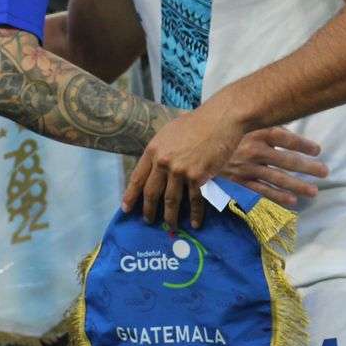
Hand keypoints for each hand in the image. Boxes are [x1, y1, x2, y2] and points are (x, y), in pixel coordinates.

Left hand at [123, 106, 243, 231]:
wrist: (220, 120)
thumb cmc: (196, 122)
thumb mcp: (169, 132)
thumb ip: (161, 150)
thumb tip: (156, 166)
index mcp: (153, 149)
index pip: (137, 177)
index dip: (131, 195)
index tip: (126, 208)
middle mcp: (163, 162)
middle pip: (151, 192)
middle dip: (148, 210)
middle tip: (148, 221)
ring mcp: (179, 171)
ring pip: (171, 200)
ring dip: (170, 216)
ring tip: (170, 226)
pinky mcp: (197, 177)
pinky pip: (194, 200)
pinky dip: (195, 214)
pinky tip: (195, 223)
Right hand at [220, 127, 326, 210]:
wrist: (194, 149)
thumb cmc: (222, 133)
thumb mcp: (241, 124)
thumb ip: (263, 126)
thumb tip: (287, 129)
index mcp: (255, 132)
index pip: (284, 137)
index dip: (302, 144)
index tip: (317, 150)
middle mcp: (253, 150)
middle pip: (286, 160)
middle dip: (307, 167)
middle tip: (324, 172)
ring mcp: (246, 168)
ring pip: (277, 178)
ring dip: (297, 186)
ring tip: (313, 191)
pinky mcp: (238, 182)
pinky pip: (261, 191)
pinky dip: (277, 197)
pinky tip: (292, 201)